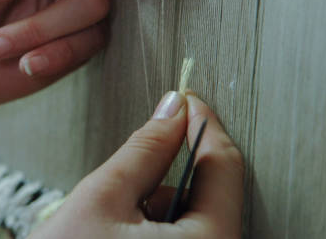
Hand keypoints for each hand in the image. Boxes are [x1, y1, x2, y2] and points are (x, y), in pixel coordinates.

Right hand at [28, 93, 243, 238]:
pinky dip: (155, 227)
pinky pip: (182, 238)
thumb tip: (171, 111)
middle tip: (131, 175)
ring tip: (115, 221)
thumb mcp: (102, 199)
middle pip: (210, 193)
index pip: (223, 164)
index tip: (184, 101)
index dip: (200, 123)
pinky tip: (121, 237)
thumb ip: (143, 151)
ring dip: (158, 203)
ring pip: (193, 217)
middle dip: (169, 173)